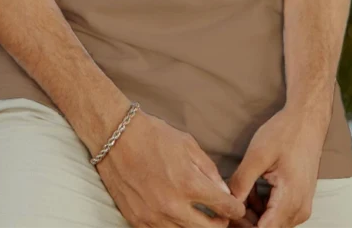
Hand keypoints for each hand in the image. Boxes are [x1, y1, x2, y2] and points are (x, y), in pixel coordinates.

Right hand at [96, 109, 247, 226]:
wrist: (114, 135)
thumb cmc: (151, 134)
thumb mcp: (187, 144)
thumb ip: (209, 170)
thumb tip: (223, 192)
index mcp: (188, 183)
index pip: (224, 207)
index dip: (235, 208)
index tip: (236, 207)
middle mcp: (172, 205)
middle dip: (220, 223)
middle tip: (221, 215)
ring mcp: (153, 216)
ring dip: (196, 226)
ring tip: (199, 216)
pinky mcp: (136, 220)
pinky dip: (173, 227)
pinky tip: (176, 216)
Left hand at [225, 103, 329, 226]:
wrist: (307, 121)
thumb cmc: (285, 133)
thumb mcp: (258, 155)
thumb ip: (242, 182)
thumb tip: (228, 203)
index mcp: (290, 200)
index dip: (243, 225)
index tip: (227, 214)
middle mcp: (299, 210)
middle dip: (245, 220)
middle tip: (228, 201)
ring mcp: (301, 207)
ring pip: (271, 223)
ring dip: (253, 213)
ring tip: (240, 190)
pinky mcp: (299, 201)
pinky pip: (277, 214)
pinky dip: (262, 207)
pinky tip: (251, 189)